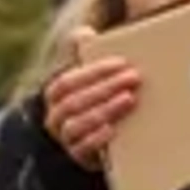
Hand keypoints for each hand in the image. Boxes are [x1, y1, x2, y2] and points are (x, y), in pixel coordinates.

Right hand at [43, 44, 143, 167]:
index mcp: (56, 96)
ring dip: (104, 110)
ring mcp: (66, 138)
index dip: (93, 71)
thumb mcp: (97, 77)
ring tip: (129, 99)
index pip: (67, 81)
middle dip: (105, 88)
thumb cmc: (102, 100)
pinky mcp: (80, 157)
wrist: (109, 141)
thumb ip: (88, 53)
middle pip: (74, 101)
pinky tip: (114, 129)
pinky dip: (97, 138)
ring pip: (77, 124)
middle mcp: (56, 117)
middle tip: (134, 78)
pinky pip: (82, 149)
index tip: (121, 63)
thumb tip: (83, 33)